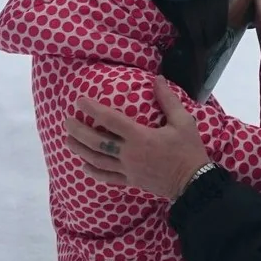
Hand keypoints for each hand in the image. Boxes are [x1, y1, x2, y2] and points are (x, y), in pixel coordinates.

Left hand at [64, 80, 210, 199]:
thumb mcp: (183, 121)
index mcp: (140, 137)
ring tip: (68, 140)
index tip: (79, 100)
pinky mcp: (131, 181)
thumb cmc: (188, 149)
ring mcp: (128, 170)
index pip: (111, 120)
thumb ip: (168, 100)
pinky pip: (107, 177)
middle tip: (67, 122)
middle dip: (79, 131)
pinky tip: (84, 165)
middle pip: (97, 142)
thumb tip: (158, 79)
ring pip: (97, 160)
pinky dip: (93, 171)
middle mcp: (129, 153)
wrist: (193, 181)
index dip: (93, 109)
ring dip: (81, 150)